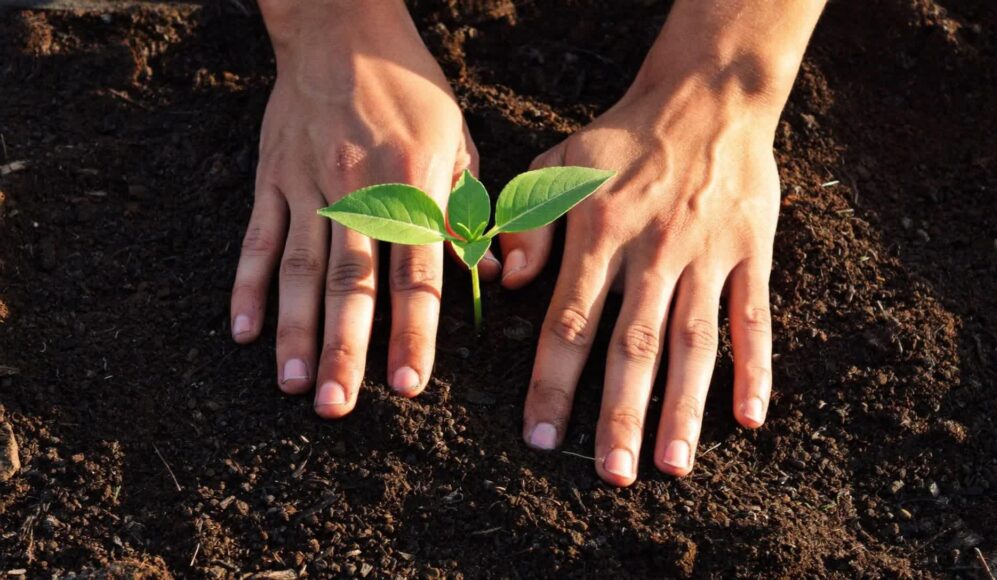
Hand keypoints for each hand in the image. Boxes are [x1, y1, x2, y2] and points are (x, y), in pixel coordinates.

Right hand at [231, 1, 496, 417]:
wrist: (342, 29)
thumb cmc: (411, 92)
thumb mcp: (458, 142)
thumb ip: (468, 212)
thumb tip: (489, 275)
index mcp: (413, 185)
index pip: (417, 272)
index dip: (413, 330)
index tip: (410, 384)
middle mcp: (358, 191)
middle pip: (350, 281)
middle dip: (345, 347)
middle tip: (338, 406)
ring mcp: (307, 185)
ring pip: (298, 268)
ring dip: (294, 330)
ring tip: (293, 385)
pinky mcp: (271, 177)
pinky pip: (255, 237)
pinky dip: (245, 286)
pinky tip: (241, 332)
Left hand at [502, 0, 823, 486]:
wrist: (704, 99)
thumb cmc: (620, 142)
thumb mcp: (556, 165)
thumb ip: (526, 224)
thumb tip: (507, 284)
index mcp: (599, 232)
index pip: (569, 322)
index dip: (552, 383)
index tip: (539, 438)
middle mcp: (652, 250)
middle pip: (633, 345)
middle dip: (621, 414)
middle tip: (614, 476)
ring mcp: (706, 254)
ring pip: (694, 341)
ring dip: (684, 407)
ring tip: (673, 466)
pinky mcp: (751, 251)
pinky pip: (754, 317)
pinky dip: (755, 368)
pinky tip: (750, 419)